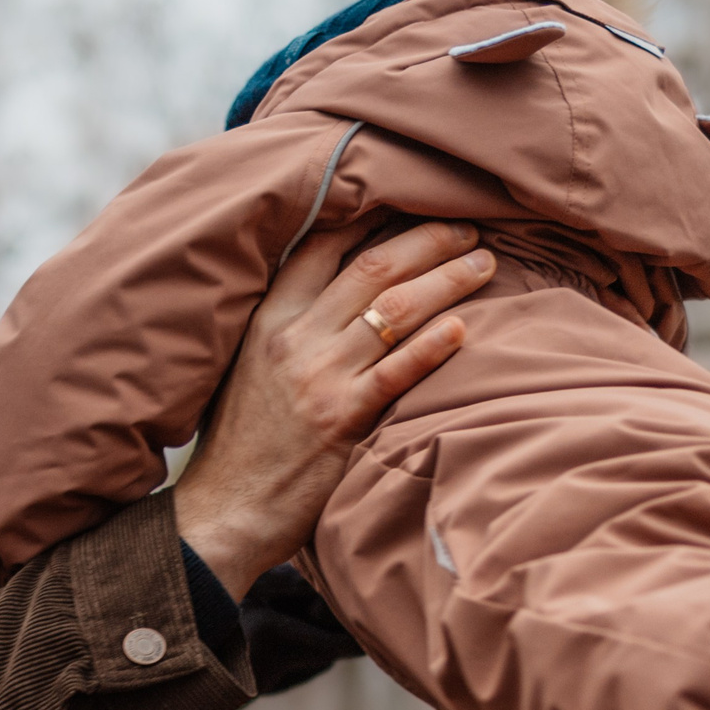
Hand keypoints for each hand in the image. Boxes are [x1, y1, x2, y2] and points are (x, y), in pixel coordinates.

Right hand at [174, 221, 495, 599]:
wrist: (224, 510)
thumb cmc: (240, 444)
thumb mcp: (247, 367)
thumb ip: (286, 326)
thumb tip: (334, 293)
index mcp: (269, 318)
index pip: (322, 244)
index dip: (372, 213)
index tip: (413, 199)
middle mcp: (295, 338)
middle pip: (373, 266)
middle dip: (428, 238)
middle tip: (469, 226)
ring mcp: (320, 377)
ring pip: (394, 309)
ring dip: (447, 279)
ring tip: (485, 263)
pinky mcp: (343, 420)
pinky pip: (397, 371)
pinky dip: (433, 346)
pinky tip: (464, 327)